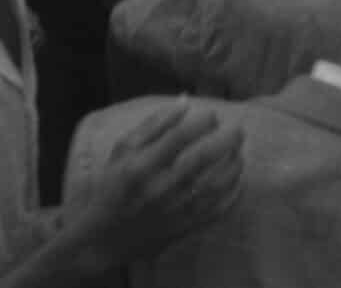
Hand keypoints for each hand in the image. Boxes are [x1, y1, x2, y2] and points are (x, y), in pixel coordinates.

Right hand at [71, 100, 241, 262]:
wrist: (101, 239)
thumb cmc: (112, 187)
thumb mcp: (122, 151)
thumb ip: (153, 125)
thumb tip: (186, 101)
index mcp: (140, 166)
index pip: (179, 137)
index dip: (202, 122)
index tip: (213, 115)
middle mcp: (157, 189)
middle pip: (202, 160)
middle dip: (226, 140)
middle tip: (239, 129)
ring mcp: (172, 212)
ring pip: (214, 187)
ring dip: (233, 166)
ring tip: (239, 153)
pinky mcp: (182, 230)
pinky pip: (216, 212)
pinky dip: (232, 195)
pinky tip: (238, 181)